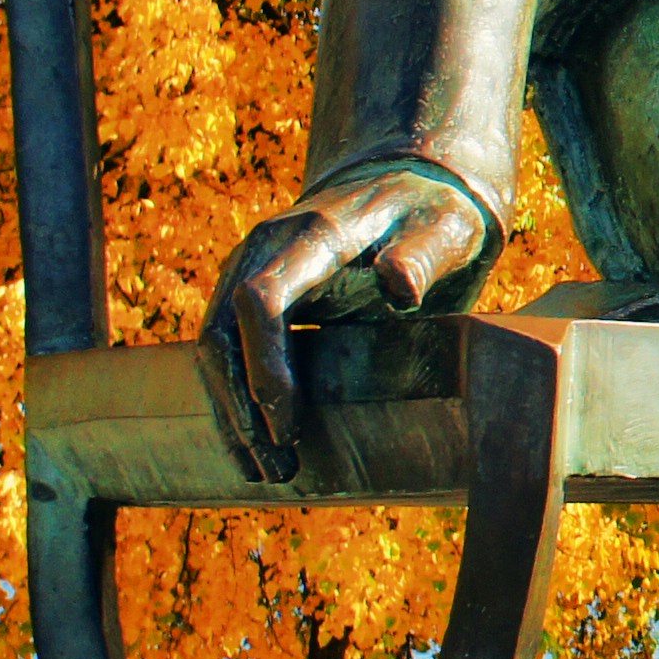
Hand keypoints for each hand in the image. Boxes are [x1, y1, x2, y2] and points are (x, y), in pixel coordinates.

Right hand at [196, 168, 493, 481]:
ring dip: (233, 414)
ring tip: (266, 473)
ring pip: (215, 348)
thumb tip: (400, 290)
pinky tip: (254, 448)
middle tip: (277, 467)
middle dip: (240, 406)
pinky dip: (235, 401)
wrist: (409, 185)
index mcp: (312, 235)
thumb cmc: (431, 215)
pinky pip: (227, 351)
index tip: (286, 424)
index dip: (264, 366)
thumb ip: (421, 255)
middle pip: (223, 332)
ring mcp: (249, 269)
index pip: (260, 299)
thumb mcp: (442, 229)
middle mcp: (265, 250)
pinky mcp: (251, 293)